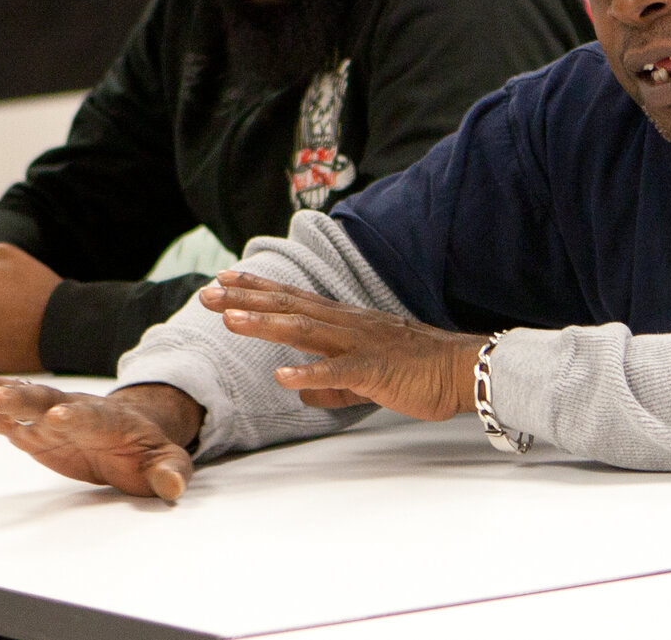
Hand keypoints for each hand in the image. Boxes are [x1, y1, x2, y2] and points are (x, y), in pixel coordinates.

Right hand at [0, 376, 201, 500]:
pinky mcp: (27, 429)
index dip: (75, 416)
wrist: (128, 430)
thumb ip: (169, 473)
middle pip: (45, 400)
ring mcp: (45, 417)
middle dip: (23, 398)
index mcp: (106, 419)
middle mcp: (70, 410)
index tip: (58, 417)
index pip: (89, 416)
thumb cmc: (147, 449)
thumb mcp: (166, 462)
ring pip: (16, 402)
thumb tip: (173, 489)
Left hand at [199, 270, 487, 421]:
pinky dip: (309, 373)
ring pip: (304, 331)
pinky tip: (282, 375)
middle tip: (207, 293)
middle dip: (246, 299)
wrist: (463, 371)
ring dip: (265, 324)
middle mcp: (348, 325)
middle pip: (289, 307)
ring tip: (230, 320)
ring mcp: (360, 345)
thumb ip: (332, 384)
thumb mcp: (365, 378)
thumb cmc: (419, 372)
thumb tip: (302, 390)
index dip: (258, 289)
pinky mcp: (375, 370)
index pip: (294, 300)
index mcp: (346, 323)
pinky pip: (338, 372)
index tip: (224, 280)